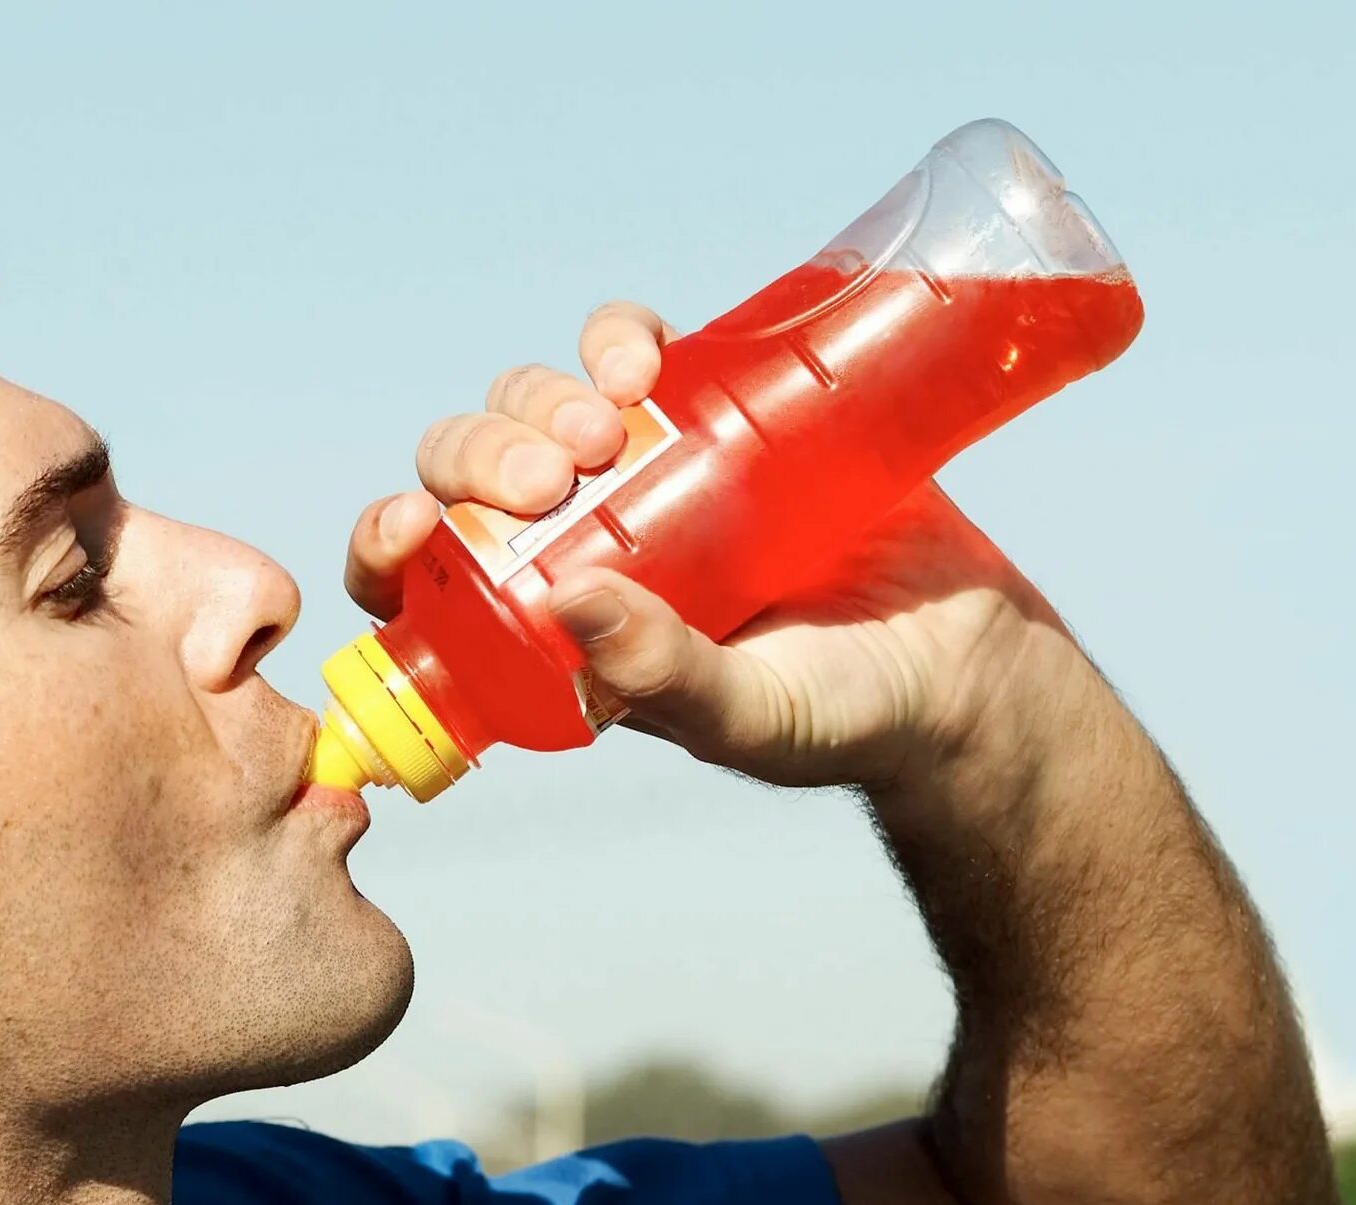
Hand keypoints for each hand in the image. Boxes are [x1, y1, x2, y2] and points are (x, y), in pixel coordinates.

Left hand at [342, 302, 1086, 792]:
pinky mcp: (711, 412)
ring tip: (609, 418)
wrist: (971, 657)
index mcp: (546, 638)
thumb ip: (663, 678)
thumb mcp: (748, 715)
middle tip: (552, 472)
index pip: (421, 589)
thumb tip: (565, 603)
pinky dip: (614, 337)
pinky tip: (641, 353)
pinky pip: (626, 353)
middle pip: (468, 481)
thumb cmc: (848, 715)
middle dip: (480, 456)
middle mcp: (575, 552)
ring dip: (538, 396)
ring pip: (534, 408)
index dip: (384, 546)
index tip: (407, 520)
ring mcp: (640, 477)